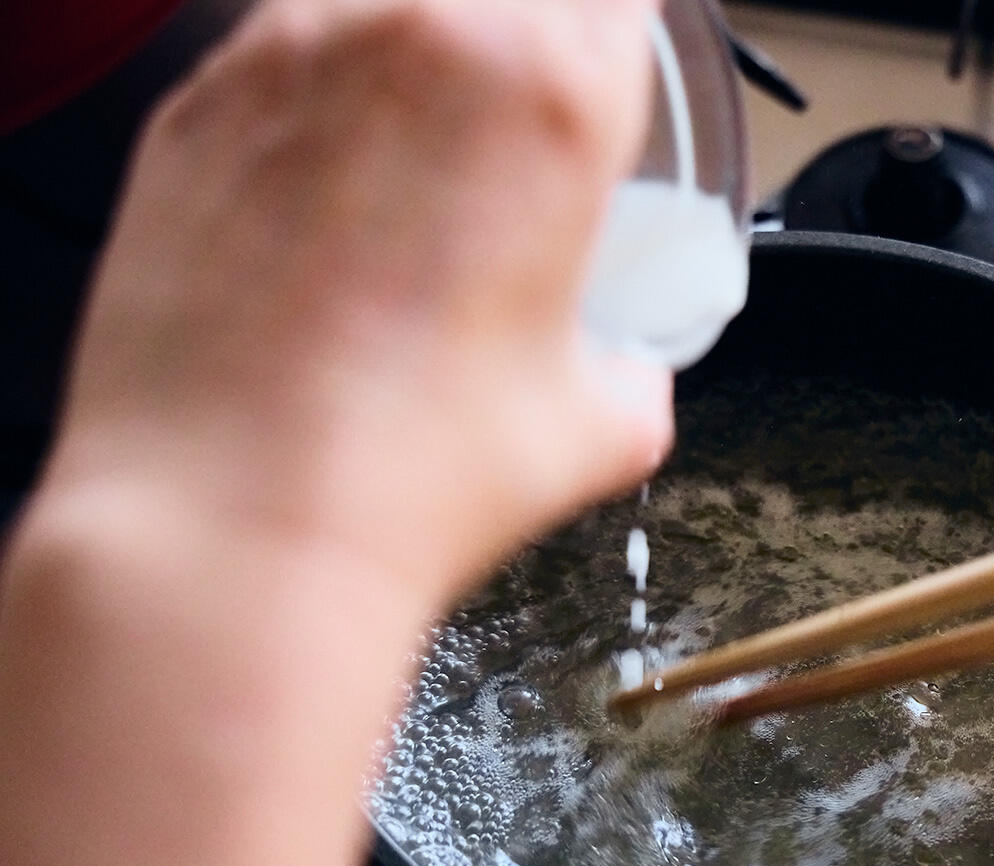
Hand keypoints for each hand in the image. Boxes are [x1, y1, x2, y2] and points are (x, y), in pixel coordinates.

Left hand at [44, 0, 670, 605]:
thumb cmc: (408, 474)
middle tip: (515, 134)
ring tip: (421, 160)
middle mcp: (428, 39)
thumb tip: (626, 374)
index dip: (618, 37)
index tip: (608, 73)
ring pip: (392, 2)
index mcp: (555, 97)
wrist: (236, 523)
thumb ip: (633, 373)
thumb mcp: (594, 430)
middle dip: (523, 46)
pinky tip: (331, 190)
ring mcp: (296, 52)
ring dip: (422, 54)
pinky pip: (286, 42)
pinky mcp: (199, 97)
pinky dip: (322, 89)